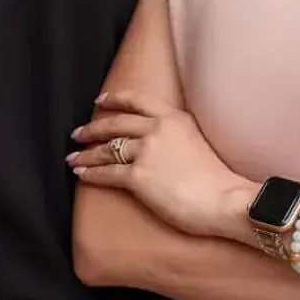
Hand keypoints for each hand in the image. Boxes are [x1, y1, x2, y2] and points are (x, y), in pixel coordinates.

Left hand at [68, 90, 254, 238]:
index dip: (115, 99)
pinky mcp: (138, 176)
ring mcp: (147, 152)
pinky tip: (81, 174)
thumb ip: (177, 136)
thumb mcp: (198, 143)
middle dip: (92, 128)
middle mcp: (158, 129)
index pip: (138, 101)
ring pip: (107, 149)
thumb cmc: (218, 181)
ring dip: (86, 153)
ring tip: (73, 157)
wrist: (226, 200)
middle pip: (115, 123)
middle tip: (79, 132)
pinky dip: (90, 173)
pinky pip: (106, 173)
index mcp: (175, 118)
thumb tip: (162, 144)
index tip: (100, 100)